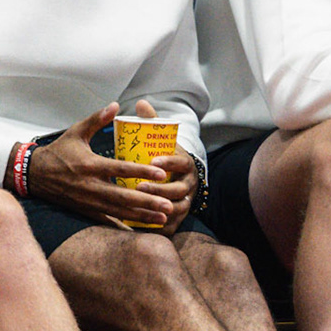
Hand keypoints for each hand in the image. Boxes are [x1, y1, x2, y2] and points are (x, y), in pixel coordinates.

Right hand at [24, 101, 180, 226]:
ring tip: (164, 218)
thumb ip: (97, 119)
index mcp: (90, 165)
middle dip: (148, 202)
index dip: (142, 172)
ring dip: (142, 216)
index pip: (120, 170)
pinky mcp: (86, 210)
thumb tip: (116, 105)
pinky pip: (109, 220)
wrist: (34, 174)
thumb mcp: (76, 132)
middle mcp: (90, 186)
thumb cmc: (58, 151)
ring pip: (119, 211)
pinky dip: (126, 225)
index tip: (162, 174)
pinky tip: (142, 228)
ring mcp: (88, 201)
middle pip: (124, 197)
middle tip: (170, 205)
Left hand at [123, 98, 197, 235]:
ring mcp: (186, 201)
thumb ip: (153, 122)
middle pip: (179, 189)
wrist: (180, 178)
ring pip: (177, 208)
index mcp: (186, 163)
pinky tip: (143, 226)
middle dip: (160, 189)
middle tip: (140, 186)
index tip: (152, 161)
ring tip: (141, 207)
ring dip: (160, 208)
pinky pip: (172, 225)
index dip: (168, 162)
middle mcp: (189, 183)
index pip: (181, 162)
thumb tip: (141, 103)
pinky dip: (160, 227)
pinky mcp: (179, 217)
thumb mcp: (163, 139)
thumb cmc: (165, 156)